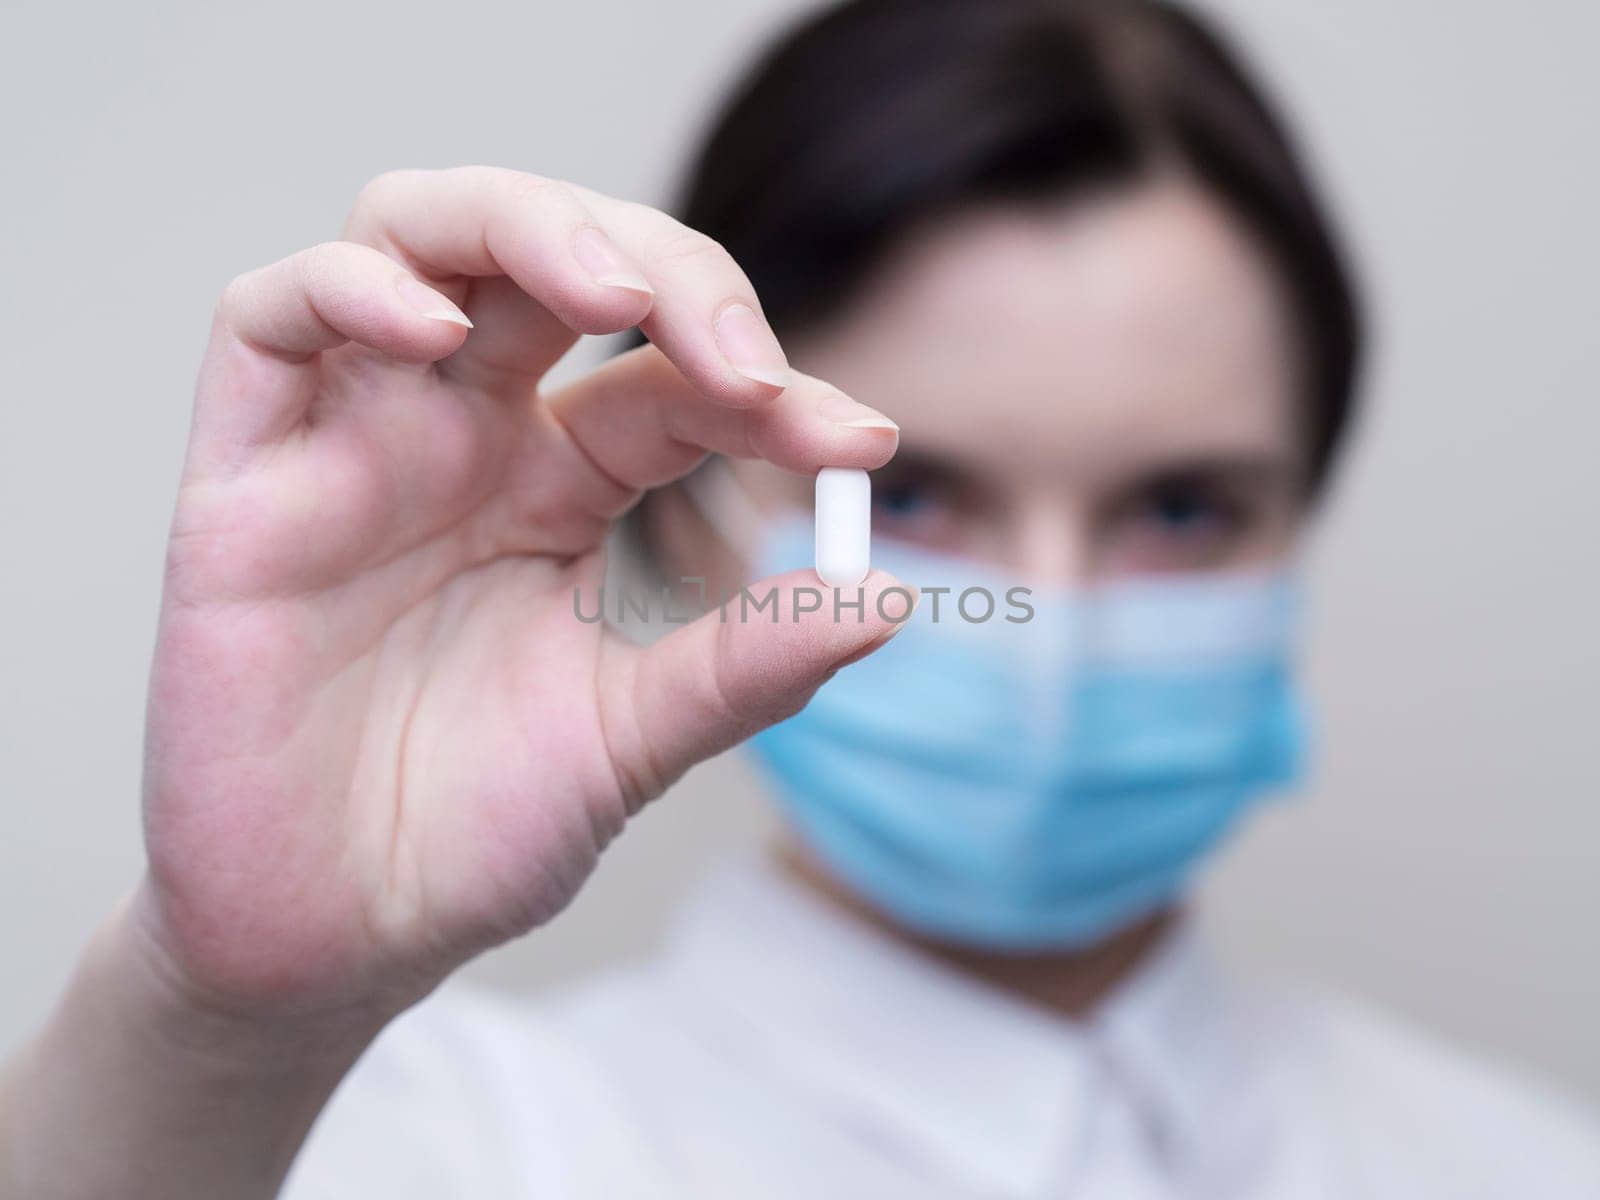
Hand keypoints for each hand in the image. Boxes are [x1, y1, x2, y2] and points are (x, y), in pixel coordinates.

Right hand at [137, 167, 902, 1028]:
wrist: (337, 940)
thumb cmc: (477, 832)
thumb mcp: (636, 740)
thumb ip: (748, 663)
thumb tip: (889, 597)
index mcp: (563, 486)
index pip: (672, 379)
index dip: (771, 388)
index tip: (861, 442)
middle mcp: (464, 437)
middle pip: (549, 253)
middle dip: (661, 265)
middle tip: (741, 355)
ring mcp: (353, 443)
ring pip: (412, 234)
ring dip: (523, 225)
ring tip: (617, 296)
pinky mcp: (242, 480)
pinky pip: (267, 321)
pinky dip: (348, 291)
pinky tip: (433, 335)